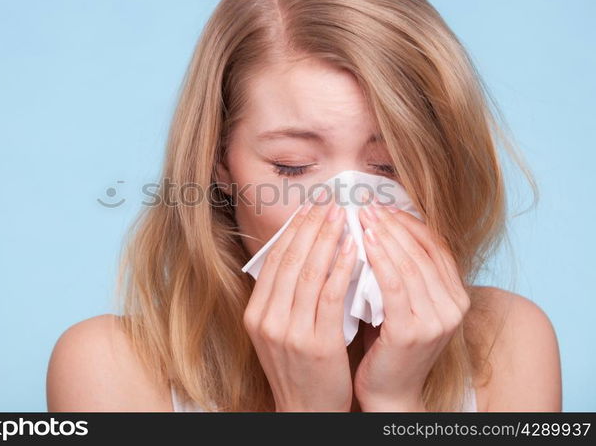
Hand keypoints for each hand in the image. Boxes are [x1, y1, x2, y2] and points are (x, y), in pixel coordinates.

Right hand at [243, 192, 358, 411]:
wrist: (306, 411)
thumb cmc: (299, 367)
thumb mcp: (280, 330)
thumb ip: (285, 296)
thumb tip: (302, 251)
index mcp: (256, 313)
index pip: (275, 259)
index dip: (294, 228)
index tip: (311, 205)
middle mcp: (267, 319)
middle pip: (290, 259)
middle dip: (312, 224)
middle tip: (330, 199)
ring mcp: (289, 332)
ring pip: (309, 272)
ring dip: (328, 238)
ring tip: (343, 214)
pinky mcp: (316, 344)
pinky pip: (330, 296)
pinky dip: (341, 268)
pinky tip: (353, 249)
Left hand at [353, 201, 470, 410]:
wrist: (389, 392)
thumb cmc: (389, 344)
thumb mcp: (403, 303)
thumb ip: (401, 273)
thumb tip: (379, 227)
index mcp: (455, 297)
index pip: (436, 247)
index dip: (410, 222)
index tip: (383, 204)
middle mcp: (453, 307)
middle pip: (423, 251)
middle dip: (393, 223)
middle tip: (367, 202)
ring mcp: (436, 321)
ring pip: (409, 264)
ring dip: (385, 235)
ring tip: (363, 215)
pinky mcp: (413, 332)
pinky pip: (395, 286)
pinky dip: (379, 260)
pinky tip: (364, 242)